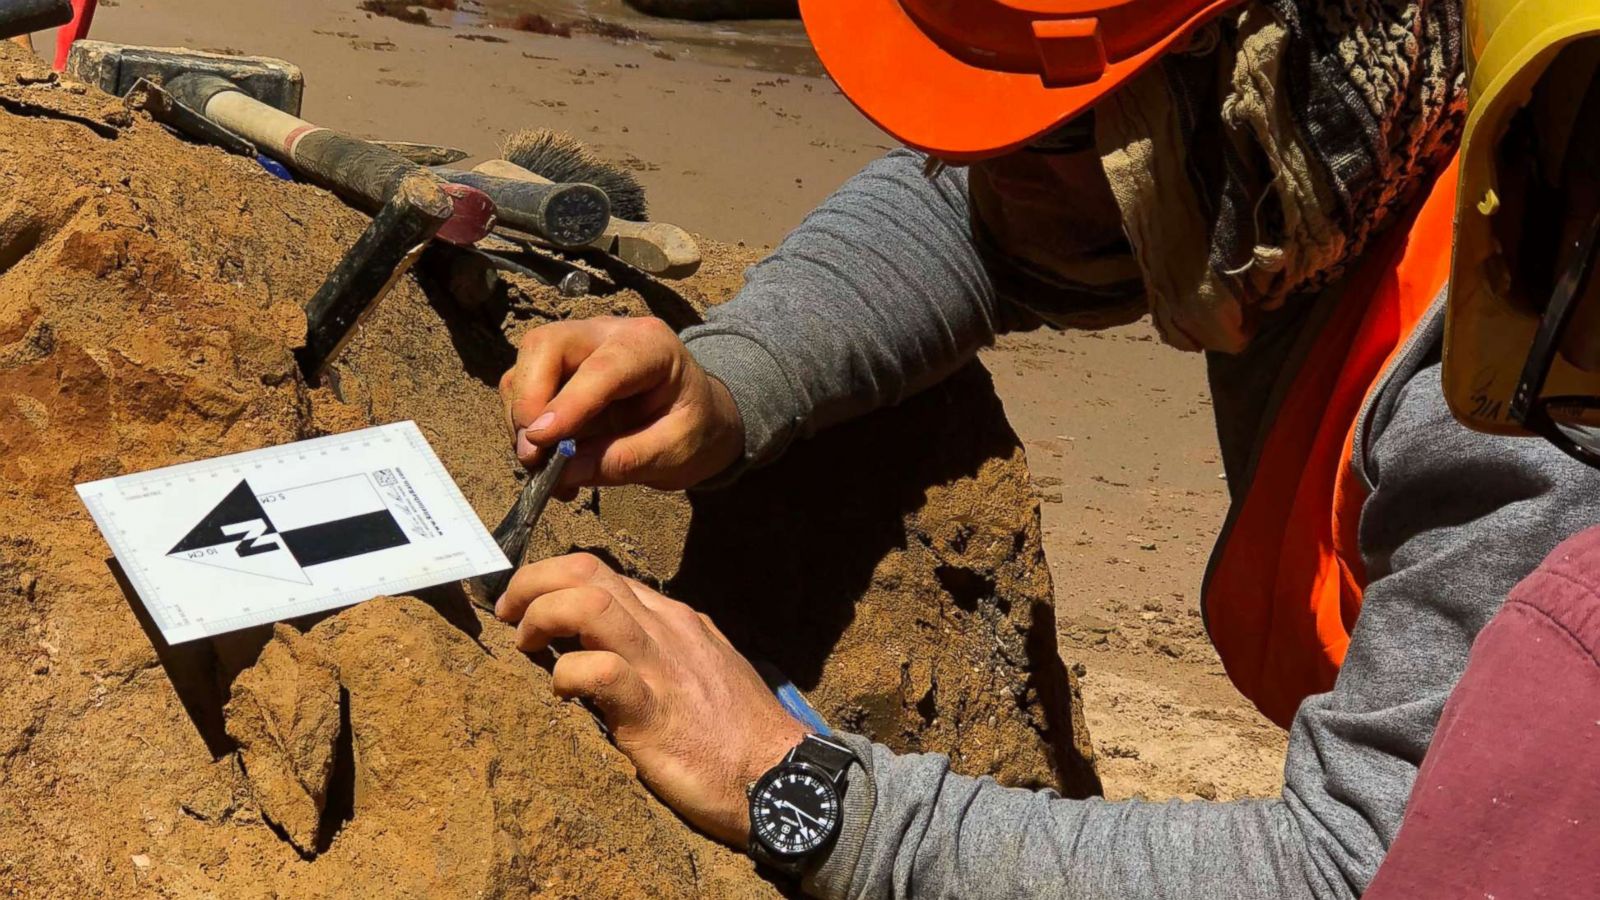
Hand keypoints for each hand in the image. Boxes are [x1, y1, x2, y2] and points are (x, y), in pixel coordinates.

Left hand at [495, 553, 807, 843]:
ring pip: (589, 604)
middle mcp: (667, 629)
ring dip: (541, 615)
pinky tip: (560, 691)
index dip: (553, 579)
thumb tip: (610, 646)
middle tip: (510, 616)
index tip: (526, 606)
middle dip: (533, 582)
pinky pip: (601, 670)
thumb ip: (661, 650)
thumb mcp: (702, 670)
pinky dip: (568, 672)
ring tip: (525, 645)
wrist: (780, 777)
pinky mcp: (653, 711)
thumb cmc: (738, 734)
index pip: (603, 573)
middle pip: (587, 571)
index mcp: (675, 620)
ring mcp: (661, 666)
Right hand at [499, 317, 743, 491]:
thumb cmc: (693, 428)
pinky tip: (549, 462)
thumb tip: (562, 473)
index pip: (602, 367)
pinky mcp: (556, 368)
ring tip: (545, 468)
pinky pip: (521, 389)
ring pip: (524, 366)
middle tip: (534, 456)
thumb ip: (623, 460)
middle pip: (546, 345)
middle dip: (528, 401)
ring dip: (520, 420)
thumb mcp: (675, 451)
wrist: (697, 417)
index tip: (542, 440)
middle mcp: (607, 334)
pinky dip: (523, 428)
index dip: (568, 403)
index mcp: (651, 346)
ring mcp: (577, 346)